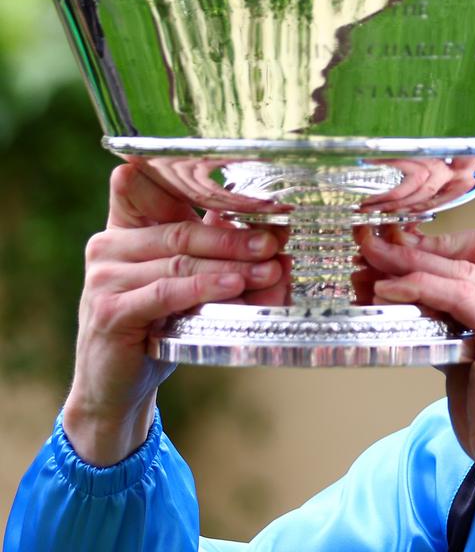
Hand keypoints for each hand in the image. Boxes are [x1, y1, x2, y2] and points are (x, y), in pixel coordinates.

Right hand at [63, 164, 288, 465]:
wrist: (118, 384)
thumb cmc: (158, 324)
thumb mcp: (187, 280)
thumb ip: (215, 250)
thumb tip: (271, 234)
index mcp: (126, 227)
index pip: (154, 187)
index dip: (201, 186)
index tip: (251, 193)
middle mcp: (108, 245)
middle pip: (182, 232)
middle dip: (235, 238)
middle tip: (274, 243)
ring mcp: (104, 277)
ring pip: (180, 262)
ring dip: (231, 265)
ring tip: (268, 269)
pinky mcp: (109, 311)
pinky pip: (166, 293)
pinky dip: (204, 288)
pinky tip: (235, 287)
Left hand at [358, 226, 474, 525]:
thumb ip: (453, 327)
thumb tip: (412, 306)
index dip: (450, 242)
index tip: (408, 249)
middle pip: (474, 254)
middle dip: (419, 248)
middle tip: (375, 247)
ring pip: (461, 271)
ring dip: (410, 263)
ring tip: (371, 262)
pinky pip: (457, 297)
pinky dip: (417, 288)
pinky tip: (386, 291)